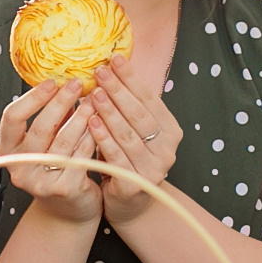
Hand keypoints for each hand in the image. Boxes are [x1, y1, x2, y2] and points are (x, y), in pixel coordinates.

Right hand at [0, 79, 101, 224]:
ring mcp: (40, 182)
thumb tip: (65, 79)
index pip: (12, 117)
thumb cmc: (58, 167)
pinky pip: (81, 155)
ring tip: (94, 99)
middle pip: (39, 127)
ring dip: (80, 116)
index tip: (52, 81)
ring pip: (63, 140)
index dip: (32, 98)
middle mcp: (19, 168)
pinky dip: (92, 137)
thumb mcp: (47, 142)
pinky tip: (101, 123)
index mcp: (9, 151)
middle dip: (61, 102)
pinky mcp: (64, 189)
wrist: (71, 209)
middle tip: (77, 83)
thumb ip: (51, 117)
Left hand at [81, 57, 179, 223]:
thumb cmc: (127, 159)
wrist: (130, 203)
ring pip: (129, 135)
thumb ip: (128, 107)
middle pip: (140, 115)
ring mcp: (154, 168)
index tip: (114, 58)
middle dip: (119, 91)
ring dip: (110, 113)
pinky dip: (104, 139)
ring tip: (93, 94)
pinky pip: (118, 158)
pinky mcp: (137, 184)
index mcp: (170, 131)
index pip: (150, 99)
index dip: (132, 78)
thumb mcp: (133, 131)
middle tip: (100, 72)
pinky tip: (91, 123)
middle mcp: (167, 149)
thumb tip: (109, 66)